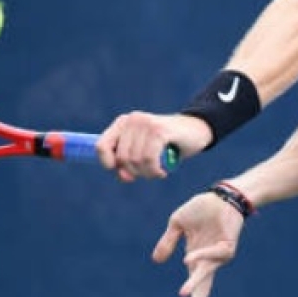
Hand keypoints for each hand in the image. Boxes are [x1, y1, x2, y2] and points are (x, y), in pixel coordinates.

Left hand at [96, 112, 211, 181]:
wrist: (196, 130)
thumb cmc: (168, 144)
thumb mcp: (143, 152)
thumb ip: (129, 163)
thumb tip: (123, 176)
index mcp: (123, 123)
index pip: (101, 146)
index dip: (108, 164)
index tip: (122, 172)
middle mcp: (132, 120)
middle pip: (121, 158)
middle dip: (135, 172)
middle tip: (149, 171)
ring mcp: (146, 123)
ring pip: (135, 161)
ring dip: (148, 173)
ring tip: (158, 170)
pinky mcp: (159, 130)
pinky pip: (149, 159)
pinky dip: (155, 171)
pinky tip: (163, 171)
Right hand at [153, 192, 245, 296]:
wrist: (220, 196)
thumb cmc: (201, 209)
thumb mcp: (177, 224)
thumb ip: (168, 242)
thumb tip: (156, 261)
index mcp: (197, 258)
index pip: (196, 285)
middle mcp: (208, 261)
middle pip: (203, 288)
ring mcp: (219, 255)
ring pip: (206, 273)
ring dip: (194, 283)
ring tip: (184, 294)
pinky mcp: (227, 247)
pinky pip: (213, 254)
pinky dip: (201, 255)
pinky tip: (188, 258)